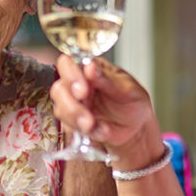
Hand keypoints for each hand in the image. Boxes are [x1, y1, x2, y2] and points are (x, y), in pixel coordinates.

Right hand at [50, 54, 165, 167]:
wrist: (136, 127)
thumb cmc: (132, 101)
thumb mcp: (126, 88)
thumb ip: (106, 78)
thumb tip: (90, 66)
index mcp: (88, 68)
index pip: (67, 63)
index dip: (70, 75)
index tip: (83, 90)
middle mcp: (76, 84)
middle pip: (59, 89)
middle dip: (72, 104)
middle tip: (87, 113)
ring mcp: (73, 104)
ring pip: (61, 109)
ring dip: (76, 119)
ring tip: (92, 125)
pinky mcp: (73, 123)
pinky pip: (70, 128)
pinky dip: (86, 131)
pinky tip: (102, 130)